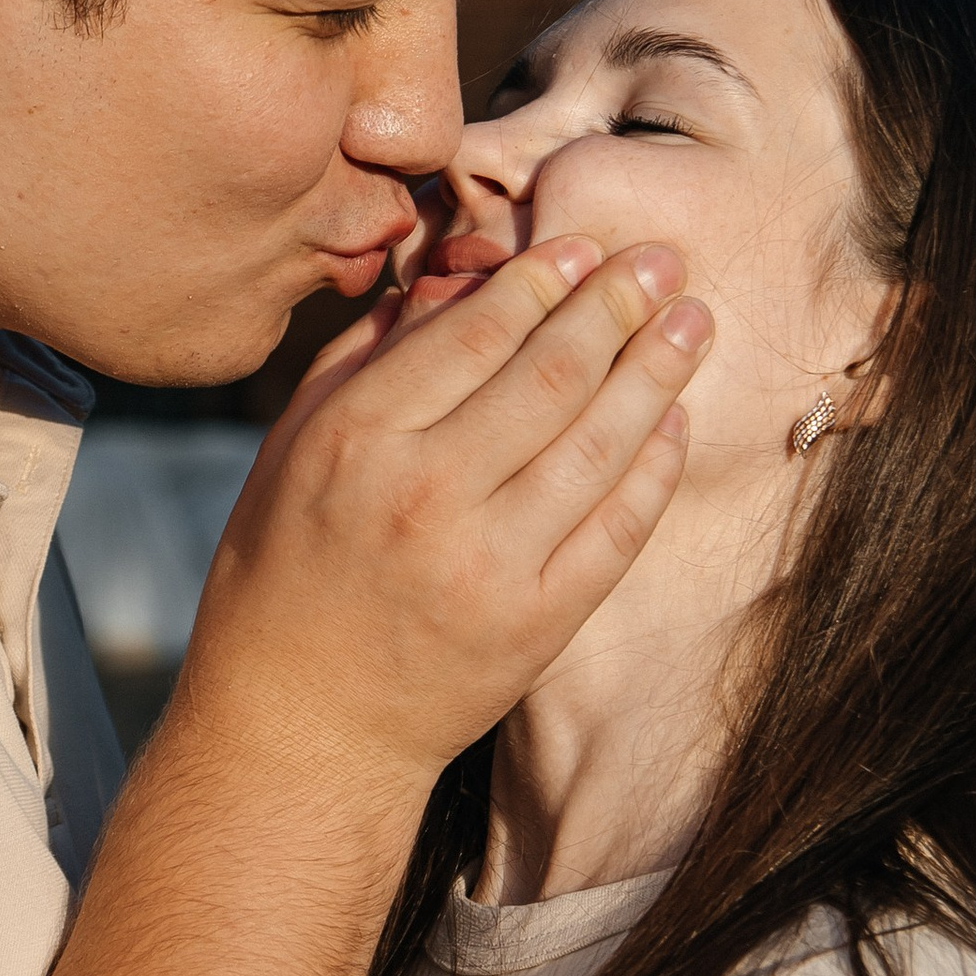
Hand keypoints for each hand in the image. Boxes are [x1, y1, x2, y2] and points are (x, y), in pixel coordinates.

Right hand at [182, 238, 709, 787]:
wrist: (300, 729)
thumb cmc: (282, 576)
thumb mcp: (291, 451)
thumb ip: (365, 361)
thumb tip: (446, 281)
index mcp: (355, 439)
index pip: (472, 333)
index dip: (540, 279)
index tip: (582, 245)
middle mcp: (424, 493)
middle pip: (549, 375)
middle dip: (615, 306)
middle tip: (662, 261)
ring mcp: (488, 564)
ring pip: (596, 443)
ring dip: (656, 371)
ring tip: (693, 321)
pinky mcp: (536, 624)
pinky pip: (617, 529)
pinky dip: (654, 467)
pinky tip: (673, 418)